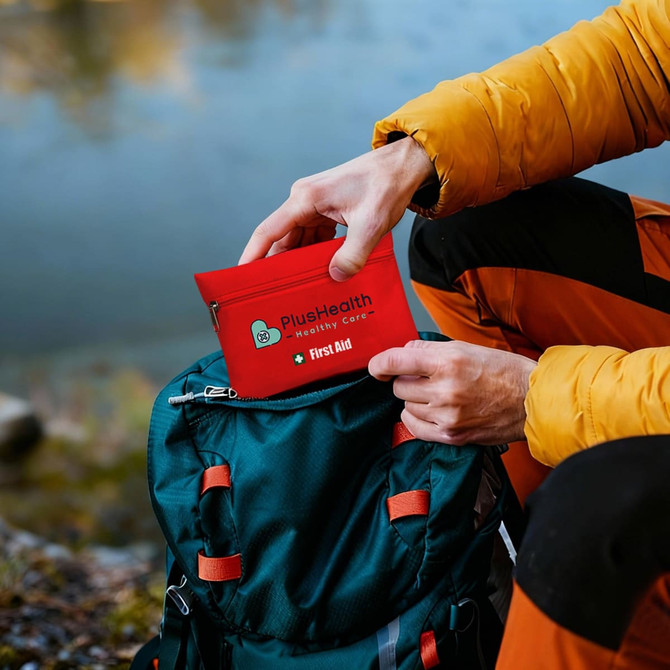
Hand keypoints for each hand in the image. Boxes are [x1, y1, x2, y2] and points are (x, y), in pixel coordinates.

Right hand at [239, 136, 435, 280]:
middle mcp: (304, 201)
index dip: (253, 256)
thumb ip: (353, 253)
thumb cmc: (386, 185)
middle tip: (272, 295)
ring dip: (298, 263)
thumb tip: (335, 276)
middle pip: (281, 240)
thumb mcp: (371, 223)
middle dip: (276, 267)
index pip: (268, 232)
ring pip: (298, 241)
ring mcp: (314, 205)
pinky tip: (319, 274)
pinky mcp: (327, 211)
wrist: (403, 165)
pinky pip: (313, 238)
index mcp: (305, 199)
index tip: (240, 277)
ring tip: (295, 290)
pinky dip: (314, 255)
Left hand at [368, 339, 536, 445]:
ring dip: (414, 400)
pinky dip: (416, 418)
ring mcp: (447, 415)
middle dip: (407, 381)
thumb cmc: (502, 371)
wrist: (531, 401)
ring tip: (437, 395)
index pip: (396, 361)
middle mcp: (445, 389)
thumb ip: (429, 350)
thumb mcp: (465, 348)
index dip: (379, 364)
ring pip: (406, 406)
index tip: (376, 367)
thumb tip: (403, 353)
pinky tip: (432, 411)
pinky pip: (414, 427)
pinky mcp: (451, 435)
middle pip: (399, 386)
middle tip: (426, 379)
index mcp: (448, 362)